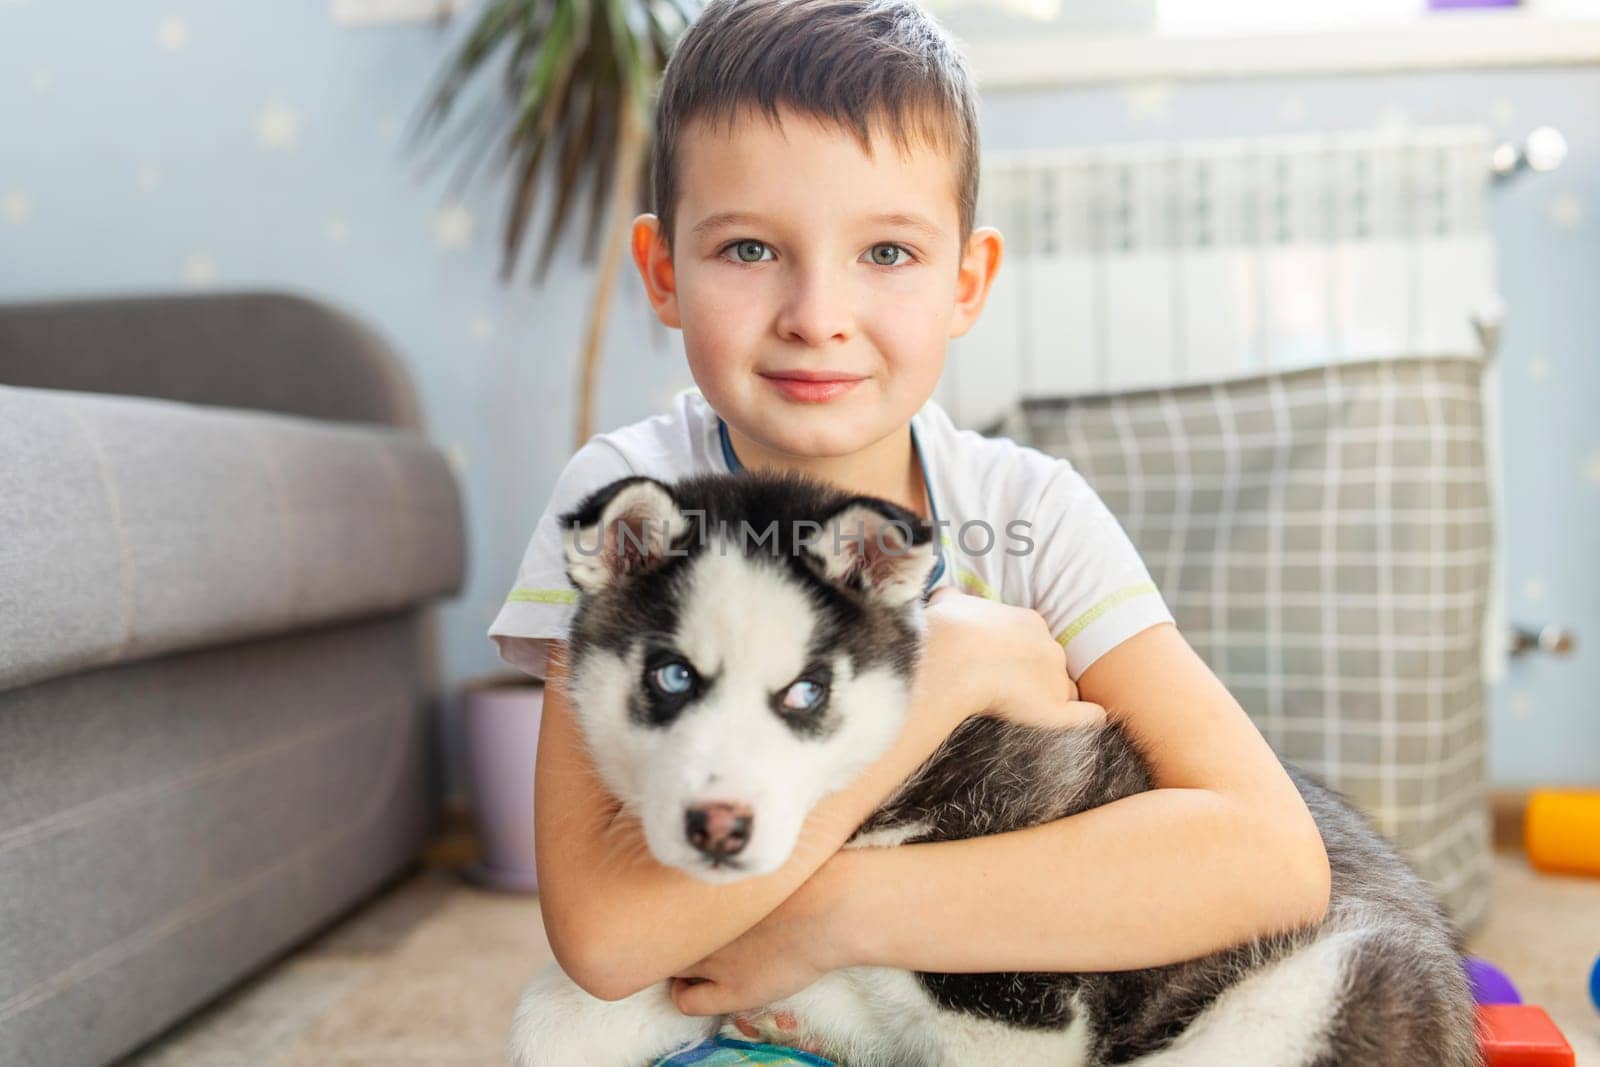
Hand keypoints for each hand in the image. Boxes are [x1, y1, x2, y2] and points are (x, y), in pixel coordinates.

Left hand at [668, 853, 846, 1016]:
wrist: (830, 909)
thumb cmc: (810, 874)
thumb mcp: (758, 859)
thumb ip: (731, 866)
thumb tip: (722, 858)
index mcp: (705, 889)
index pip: (659, 900)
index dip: (668, 908)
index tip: (681, 908)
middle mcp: (702, 924)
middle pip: (662, 933)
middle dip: (669, 935)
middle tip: (684, 935)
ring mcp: (714, 958)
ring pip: (670, 967)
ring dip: (676, 965)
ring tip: (691, 962)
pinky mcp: (732, 990)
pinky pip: (687, 1002)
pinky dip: (684, 996)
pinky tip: (696, 988)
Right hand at [922, 587, 1104, 731]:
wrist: (950, 656)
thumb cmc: (946, 629)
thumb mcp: (948, 602)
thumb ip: (954, 600)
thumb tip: (948, 597)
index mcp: (1027, 621)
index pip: (1035, 641)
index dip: (1020, 655)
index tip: (1000, 665)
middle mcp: (1048, 647)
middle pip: (1051, 664)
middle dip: (1035, 676)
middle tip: (1008, 689)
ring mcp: (1054, 677)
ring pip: (1064, 689)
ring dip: (1053, 698)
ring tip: (1030, 714)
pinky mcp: (1055, 709)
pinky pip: (1085, 715)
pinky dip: (1089, 717)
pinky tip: (1094, 720)